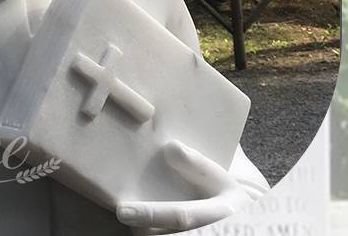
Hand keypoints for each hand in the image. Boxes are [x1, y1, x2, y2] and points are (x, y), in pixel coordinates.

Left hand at [116, 140, 266, 233]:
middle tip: (125, 214)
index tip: (122, 210)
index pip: (181, 216)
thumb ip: (197, 164)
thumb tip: (168, 147)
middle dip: (143, 230)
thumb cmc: (232, 201)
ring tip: (135, 221)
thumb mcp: (222, 179)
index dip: (151, 214)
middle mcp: (210, 232)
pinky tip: (146, 228)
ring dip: (146, 234)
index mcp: (219, 213)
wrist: (251, 227)